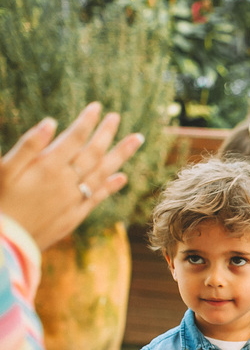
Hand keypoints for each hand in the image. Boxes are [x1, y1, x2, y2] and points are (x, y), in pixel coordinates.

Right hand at [0, 102, 142, 249]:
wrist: (6, 242)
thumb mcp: (5, 169)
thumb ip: (29, 146)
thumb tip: (50, 121)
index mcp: (48, 167)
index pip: (74, 138)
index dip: (87, 122)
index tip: (97, 107)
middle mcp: (67, 182)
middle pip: (94, 153)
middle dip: (107, 133)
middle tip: (117, 117)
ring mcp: (74, 199)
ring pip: (103, 172)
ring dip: (121, 155)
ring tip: (136, 139)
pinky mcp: (76, 215)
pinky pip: (99, 196)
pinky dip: (112, 185)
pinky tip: (123, 176)